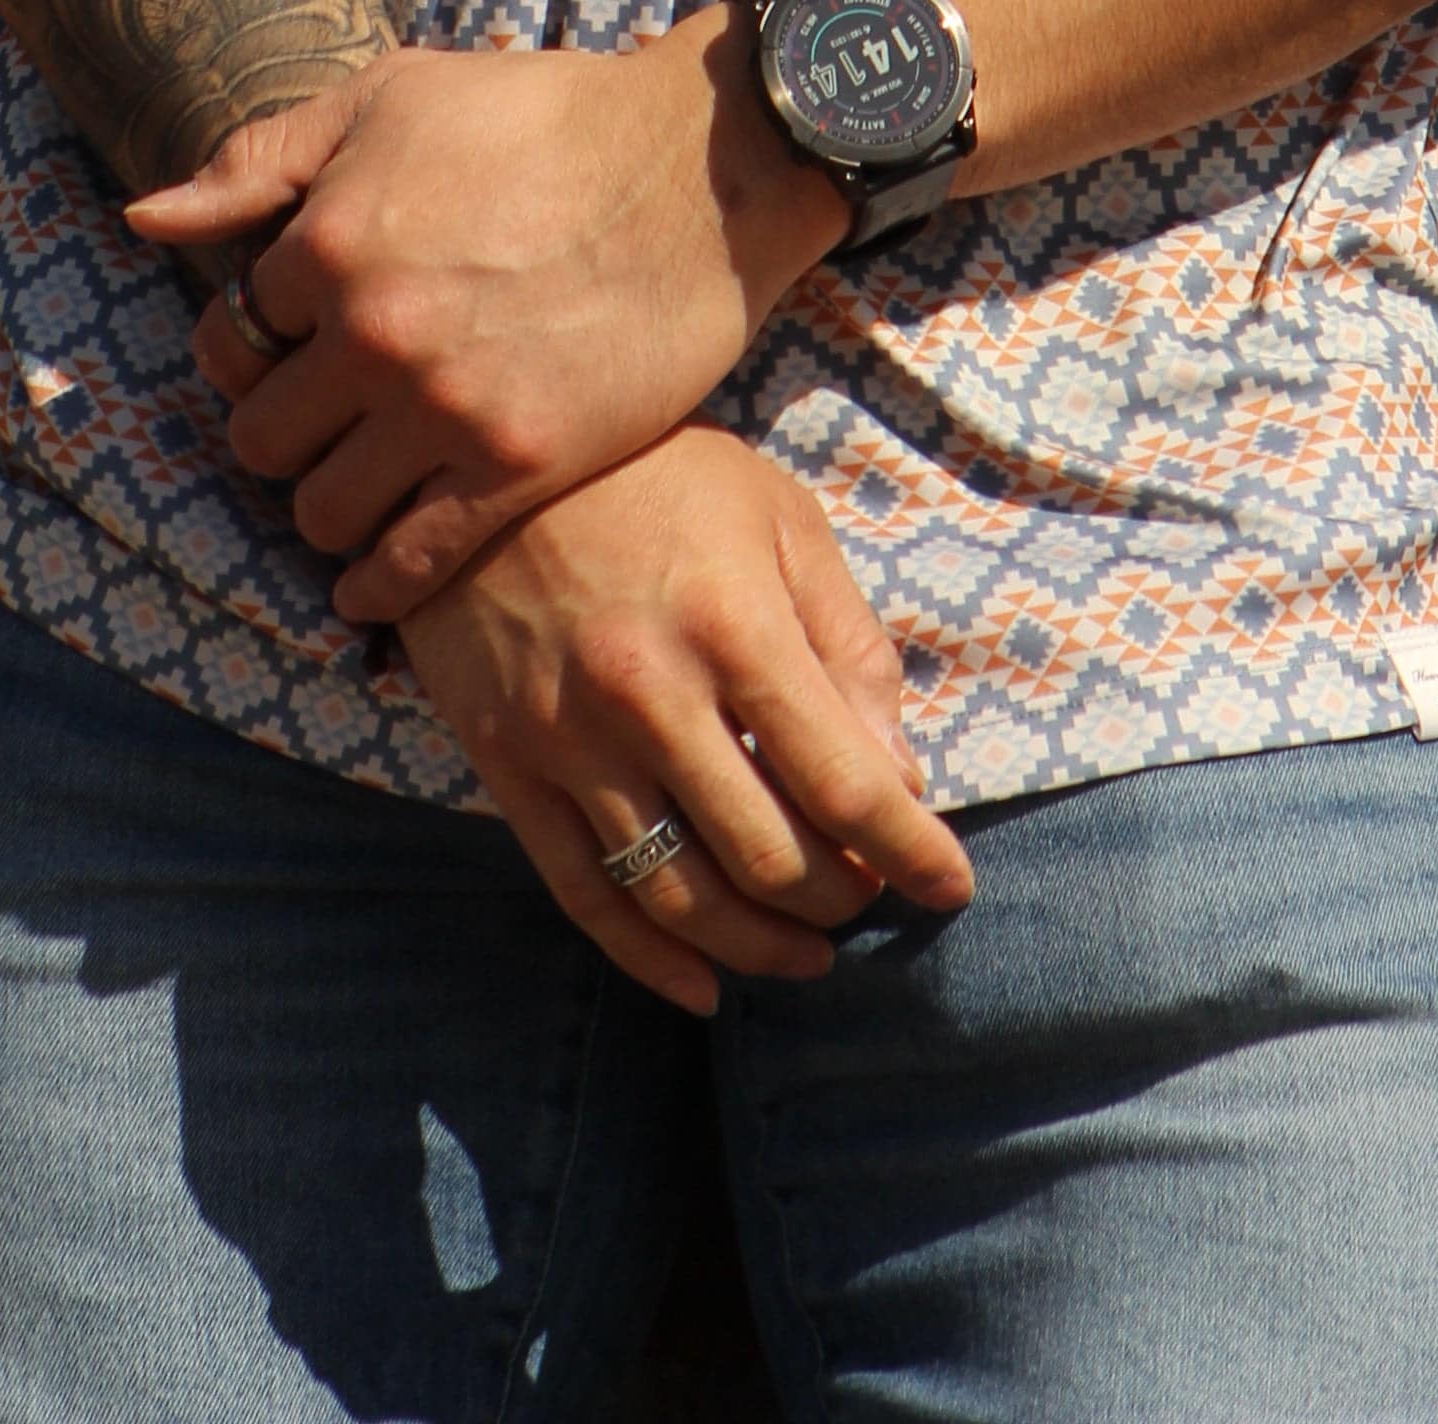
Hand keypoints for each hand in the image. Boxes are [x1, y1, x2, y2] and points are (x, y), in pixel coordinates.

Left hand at [125, 27, 845, 617]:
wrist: (698, 163)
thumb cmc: (541, 114)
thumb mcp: (390, 96)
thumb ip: (261, 160)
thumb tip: (143, 217)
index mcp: (328, 239)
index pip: (229, 337)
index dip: (257, 345)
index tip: (293, 351)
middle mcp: (373, 332)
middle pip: (260, 439)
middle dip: (282, 433)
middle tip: (322, 425)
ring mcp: (445, 408)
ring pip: (320, 512)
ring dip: (326, 506)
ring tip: (357, 484)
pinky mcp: (519, 466)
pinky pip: (410, 568)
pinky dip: (376, 588)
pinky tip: (375, 581)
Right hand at [396, 427, 972, 1015]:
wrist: (488, 450)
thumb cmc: (658, 475)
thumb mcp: (778, 519)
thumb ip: (848, 645)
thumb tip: (900, 776)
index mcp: (733, 625)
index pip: (844, 783)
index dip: (912, 852)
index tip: (950, 885)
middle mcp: (650, 693)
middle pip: (768, 856)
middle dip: (839, 898)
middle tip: (867, 895)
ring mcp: (570, 738)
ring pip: (680, 894)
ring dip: (759, 948)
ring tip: (807, 955)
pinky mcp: (509, 765)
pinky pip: (584, 893)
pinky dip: (649, 959)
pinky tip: (702, 986)